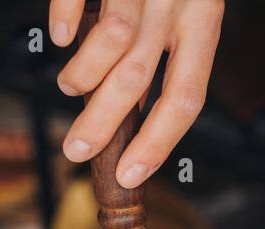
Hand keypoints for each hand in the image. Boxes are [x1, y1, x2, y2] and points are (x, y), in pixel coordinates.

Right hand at [50, 0, 223, 187]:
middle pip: (137, 76)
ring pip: (112, 39)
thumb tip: (139, 113)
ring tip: (69, 86)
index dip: (157, 142)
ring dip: (84, 74)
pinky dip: (64, 20)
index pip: (184, 96)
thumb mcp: (185, 15)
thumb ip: (165, 57)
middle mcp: (178, 0)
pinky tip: (61, 36)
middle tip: (76, 150)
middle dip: (102, 123)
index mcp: (203, 21)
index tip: (129, 175)